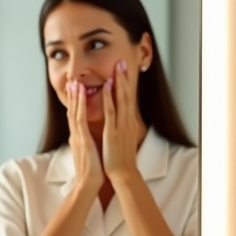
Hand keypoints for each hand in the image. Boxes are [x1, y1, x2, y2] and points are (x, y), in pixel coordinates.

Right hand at [66, 80, 103, 195]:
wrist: (88, 184)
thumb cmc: (91, 172)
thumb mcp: (86, 154)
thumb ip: (83, 143)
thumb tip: (79, 137)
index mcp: (78, 138)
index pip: (75, 117)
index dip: (75, 103)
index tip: (76, 91)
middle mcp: (76, 135)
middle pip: (72, 111)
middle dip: (73, 96)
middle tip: (72, 81)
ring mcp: (78, 136)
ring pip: (75, 112)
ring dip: (75, 96)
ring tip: (75, 82)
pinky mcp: (82, 139)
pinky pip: (81, 118)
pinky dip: (81, 104)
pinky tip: (83, 94)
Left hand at [101, 60, 144, 182]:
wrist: (123, 174)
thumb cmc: (119, 159)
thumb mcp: (120, 140)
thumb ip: (118, 128)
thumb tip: (115, 121)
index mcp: (128, 123)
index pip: (127, 100)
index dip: (125, 84)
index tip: (123, 71)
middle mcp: (127, 122)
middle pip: (126, 95)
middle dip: (124, 78)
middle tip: (122, 62)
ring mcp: (121, 126)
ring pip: (120, 100)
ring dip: (119, 82)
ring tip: (117, 67)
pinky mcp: (113, 132)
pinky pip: (111, 112)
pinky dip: (109, 98)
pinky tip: (108, 87)